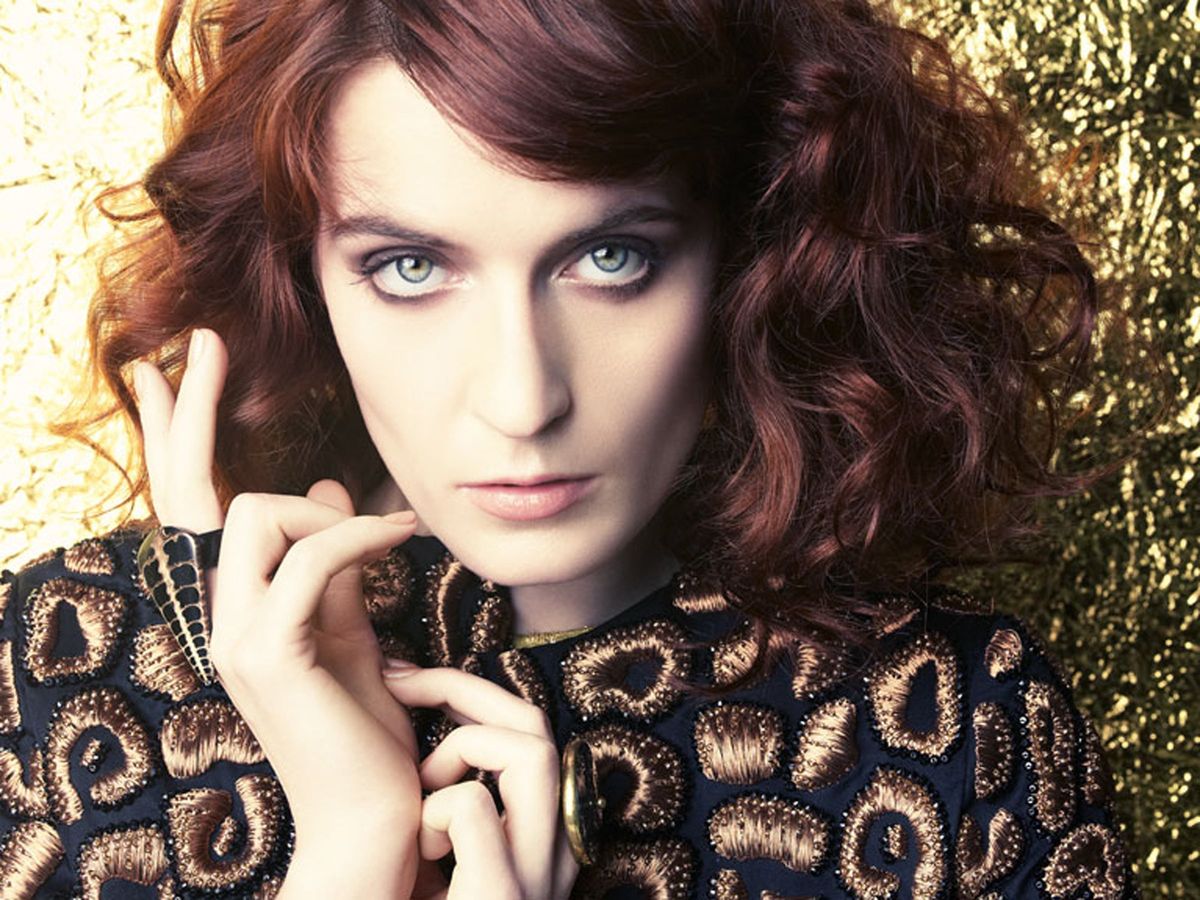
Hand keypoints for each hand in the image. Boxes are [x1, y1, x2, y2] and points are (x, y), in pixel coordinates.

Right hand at [134, 328, 422, 896]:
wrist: (372, 811)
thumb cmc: (365, 726)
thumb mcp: (350, 629)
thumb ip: (334, 563)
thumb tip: (325, 489)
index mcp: (236, 607)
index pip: (191, 508)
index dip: (181, 434)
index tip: (178, 368)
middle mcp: (218, 616)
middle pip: (188, 495)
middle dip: (193, 412)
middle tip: (203, 346)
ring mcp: (235, 635)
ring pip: (256, 516)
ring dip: (329, 512)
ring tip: (391, 534)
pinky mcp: (269, 652)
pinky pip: (311, 558)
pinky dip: (361, 538)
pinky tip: (402, 537)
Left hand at [383, 665, 579, 899]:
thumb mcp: (444, 862)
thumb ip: (449, 813)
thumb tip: (415, 739)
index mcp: (546, 837)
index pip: (529, 731)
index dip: (471, 691)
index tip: (408, 681)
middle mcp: (557, 852)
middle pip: (535, 722)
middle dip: (461, 685)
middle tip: (397, 681)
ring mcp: (537, 877)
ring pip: (531, 752)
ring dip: (460, 748)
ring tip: (421, 790)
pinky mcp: (502, 897)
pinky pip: (473, 806)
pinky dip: (435, 812)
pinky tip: (420, 850)